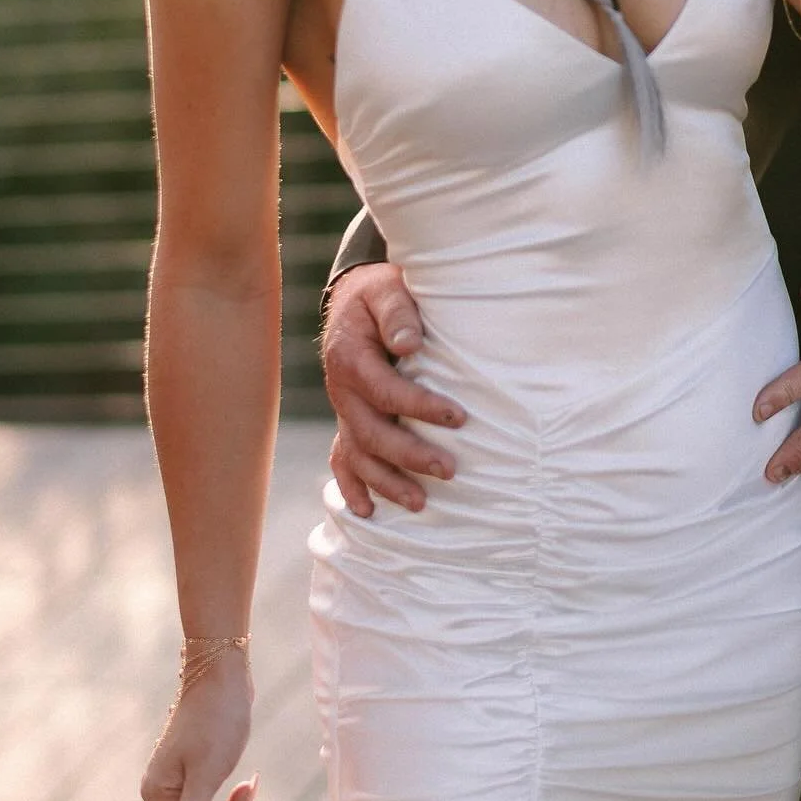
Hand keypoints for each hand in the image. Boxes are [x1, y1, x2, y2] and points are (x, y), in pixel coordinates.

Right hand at [141, 658, 271, 800]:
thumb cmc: (215, 718)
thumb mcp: (206, 771)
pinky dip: (236, 800)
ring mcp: (180, 780)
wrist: (222, 672)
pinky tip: (252, 789)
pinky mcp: (197, 770)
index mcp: (159, 795)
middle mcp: (164, 792)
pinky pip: (215, 798)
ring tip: (258, 795)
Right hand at [322, 264, 466, 515]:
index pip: (386, 392)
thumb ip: (398, 312)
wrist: (355, 297)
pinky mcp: (348, 419)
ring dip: (386, 482)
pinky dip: (351, 486)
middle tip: (450, 469)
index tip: (458, 417)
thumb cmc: (379, 293)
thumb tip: (410, 343)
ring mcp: (343, 409)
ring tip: (420, 503)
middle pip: (372, 433)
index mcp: (351, 357)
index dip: (421, 408)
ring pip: (358, 455)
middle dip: (410, 456)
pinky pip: (342, 459)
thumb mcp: (387, 289)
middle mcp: (342, 390)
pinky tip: (367, 511)